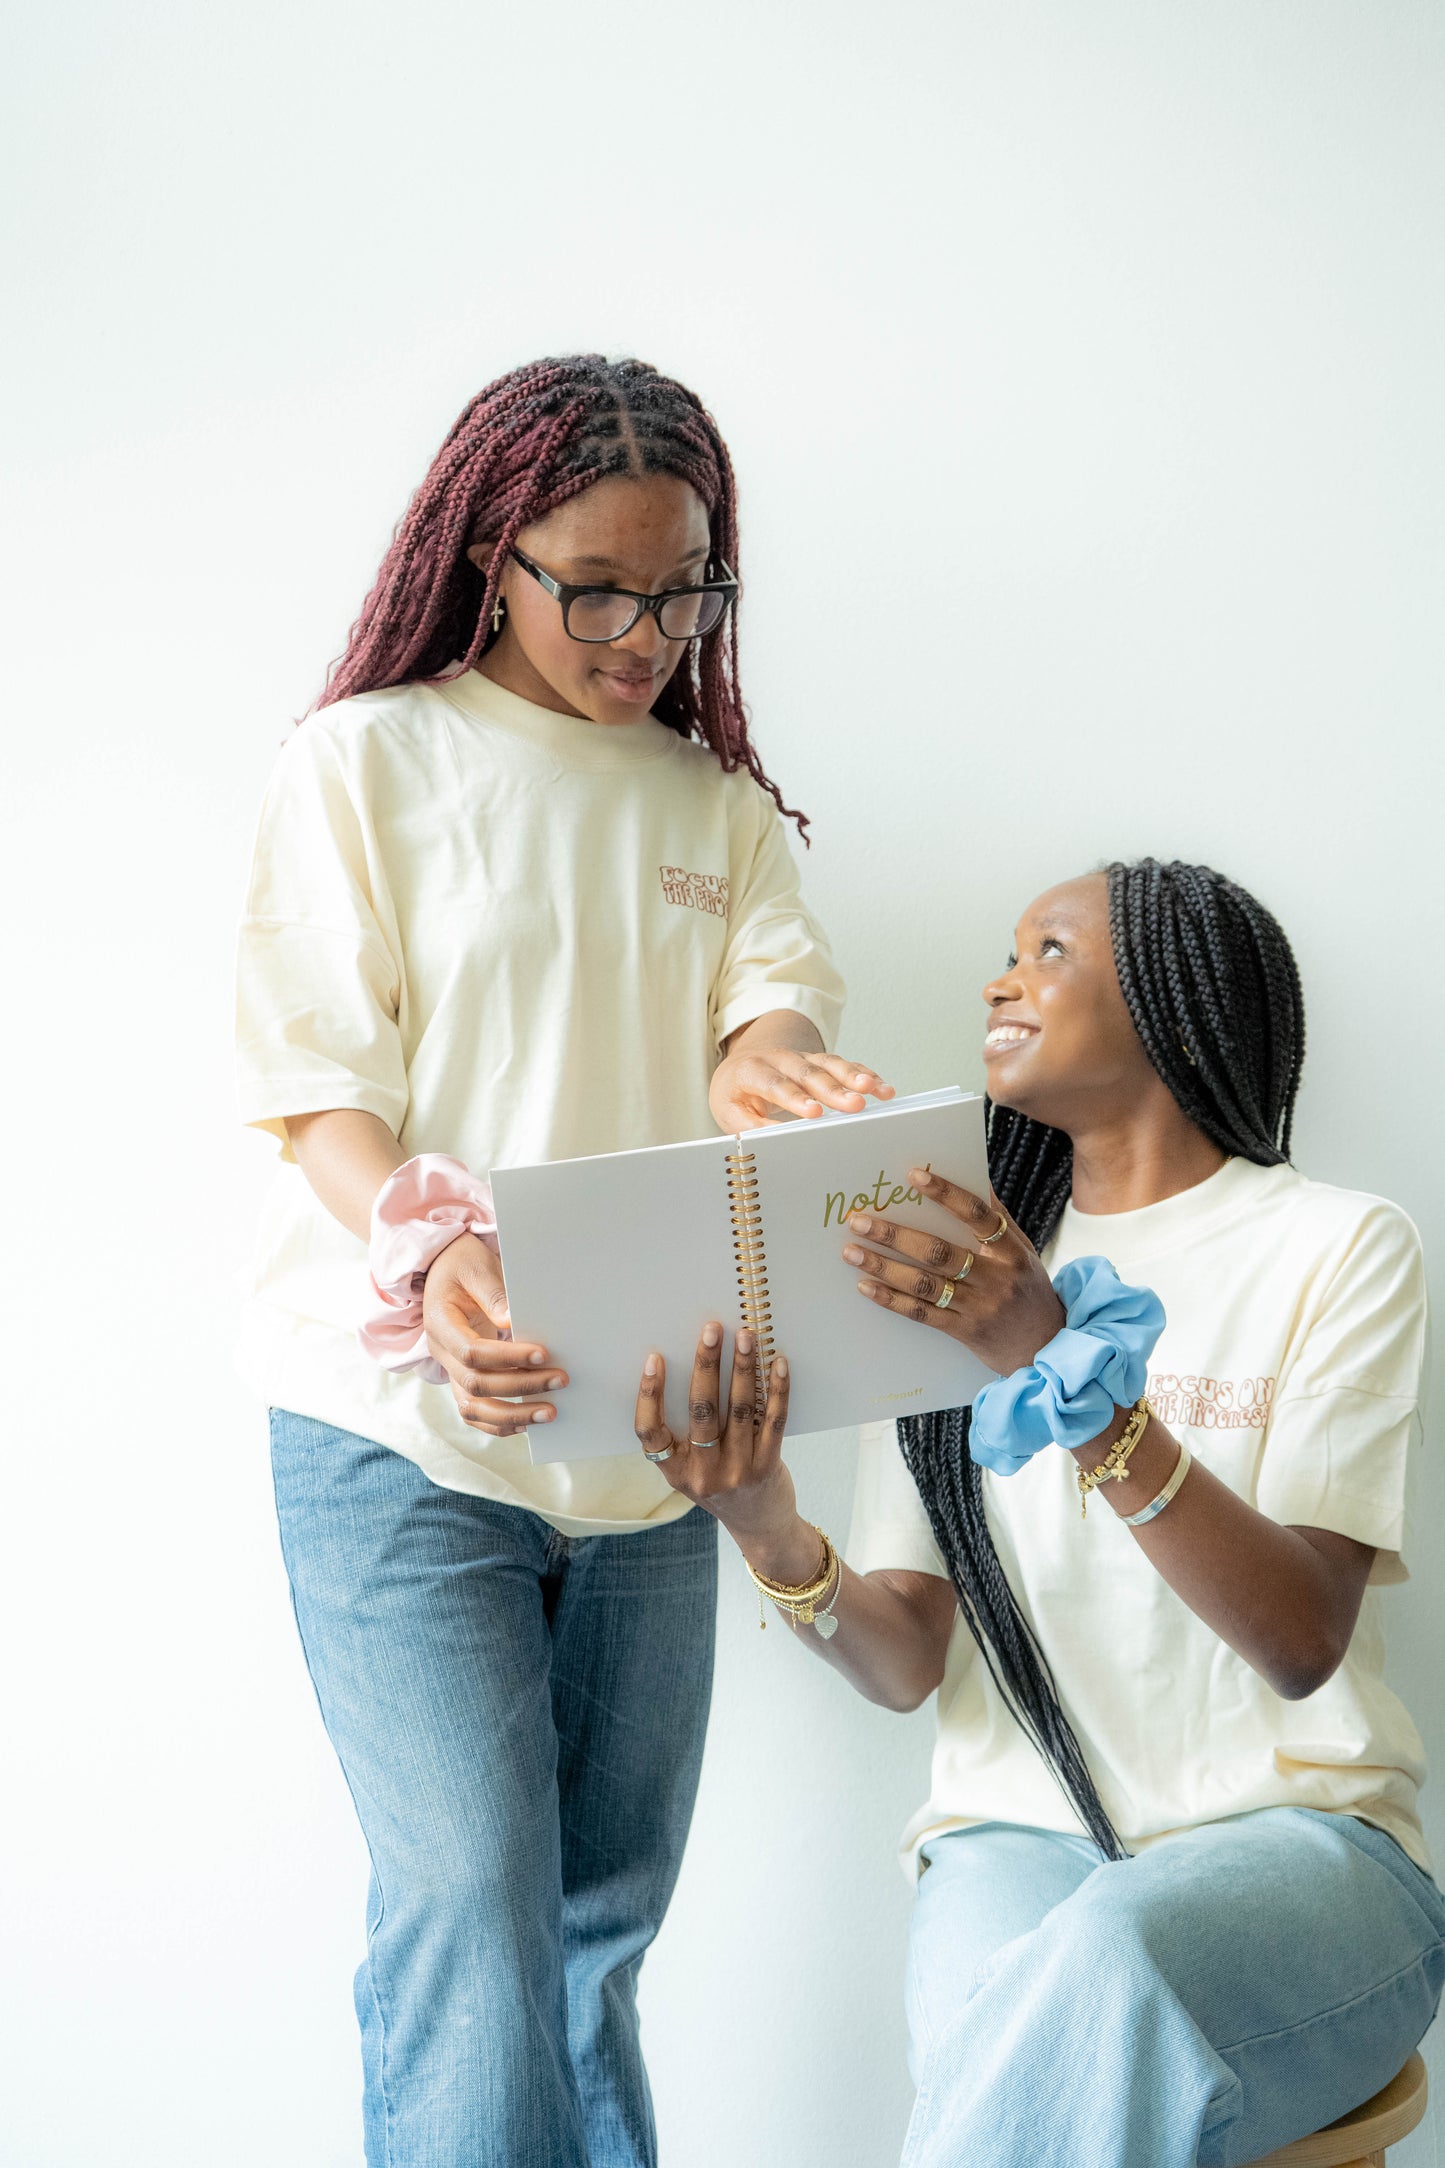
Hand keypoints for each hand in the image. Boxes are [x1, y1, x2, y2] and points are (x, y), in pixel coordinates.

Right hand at [422, 1233, 567, 1436]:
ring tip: (550, 1413)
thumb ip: (493, 1294)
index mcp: (440, 1323)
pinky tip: (529, 1422)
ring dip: (512, 1415)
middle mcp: (440, 1352)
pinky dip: (500, 1423)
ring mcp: (449, 1369)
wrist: (444, 1269)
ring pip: (472, 1408)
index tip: (544, 1354)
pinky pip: (475, 1412)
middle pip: (476, 1385)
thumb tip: (514, 1323)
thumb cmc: (463, 1264)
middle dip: (521, 1386)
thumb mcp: (477, 1266)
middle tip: (560, 1380)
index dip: (509, 1358)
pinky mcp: (461, 1378)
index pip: (472, 1353)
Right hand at [633, 1324, 796, 1544]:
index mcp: (675, 1471)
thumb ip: (686, 1433)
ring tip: (746, 1336)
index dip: (649, 1395)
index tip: (655, 1359)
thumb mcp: (691, 1470)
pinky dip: (777, 1390)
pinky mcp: (767, 1467)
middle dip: (706, 1364)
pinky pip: (773, 1421)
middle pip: (700, 1411)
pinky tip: (778, 1364)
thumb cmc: (721, 1486)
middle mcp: (703, 1473)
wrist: (759, 1526)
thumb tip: (696, 1367)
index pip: (650, 1432)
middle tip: (712, 1330)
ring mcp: (737, 1471)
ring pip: (739, 1409)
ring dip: (743, 1367)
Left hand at [709, 1048, 893, 1130]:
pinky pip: (844, 1065)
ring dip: (854, 1077)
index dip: (795, 1098)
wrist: (740, 1068)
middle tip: (855, 1104)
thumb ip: (750, 1128)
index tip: (813, 1113)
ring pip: (830, 1064)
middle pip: (808, 1073)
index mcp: (752, 1071)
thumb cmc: (736, 1095)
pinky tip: (883, 1088)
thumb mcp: (730, 1113)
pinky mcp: (819, 1062)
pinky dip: (864, 1075)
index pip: (775, 1084)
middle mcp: (780, 1059)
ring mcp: (802, 1058)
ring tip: (875, 1090)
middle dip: (833, 1089)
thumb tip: (775, 1141)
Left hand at [840, 1167, 1066, 1377]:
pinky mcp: (964, 1332)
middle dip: (894, 1234)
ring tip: (852, 1251)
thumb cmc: (1027, 1287)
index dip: (945, 1193)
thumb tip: (972, 1174)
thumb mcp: (1021, 1249)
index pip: (976, 1214)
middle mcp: (995, 1277)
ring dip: (884, 1266)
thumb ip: (995, 1217)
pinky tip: (866, 1286)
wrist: (1046, 1345)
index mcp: (1010, 1250)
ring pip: (924, 1283)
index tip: (912, 1175)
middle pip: (938, 1251)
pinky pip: (922, 1314)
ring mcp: (979, 1307)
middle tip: (859, 1219)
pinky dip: (892, 1299)